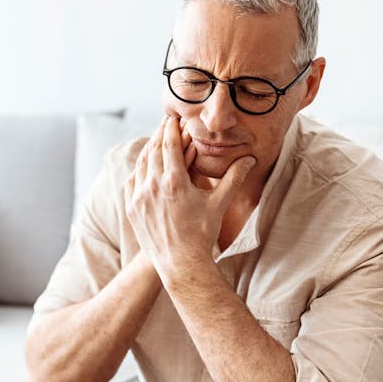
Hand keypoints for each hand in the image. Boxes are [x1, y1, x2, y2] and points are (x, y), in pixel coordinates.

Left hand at [124, 115, 255, 284]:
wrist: (180, 264)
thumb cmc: (202, 234)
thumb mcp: (219, 204)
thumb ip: (233, 177)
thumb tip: (250, 158)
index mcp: (174, 182)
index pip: (169, 145)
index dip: (171, 128)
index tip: (173, 117)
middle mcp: (152, 187)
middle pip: (153, 150)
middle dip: (160, 134)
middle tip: (165, 122)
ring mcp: (139, 198)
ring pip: (141, 164)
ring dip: (149, 149)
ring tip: (157, 140)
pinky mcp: (132, 208)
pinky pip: (132, 180)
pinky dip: (140, 169)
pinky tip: (146, 165)